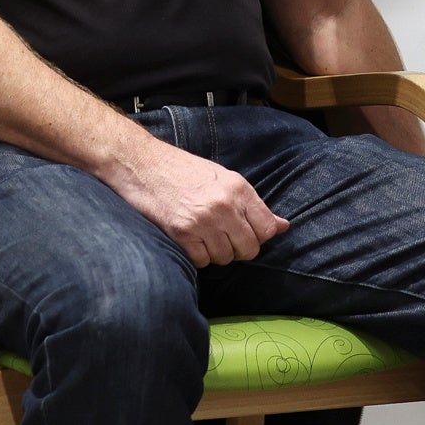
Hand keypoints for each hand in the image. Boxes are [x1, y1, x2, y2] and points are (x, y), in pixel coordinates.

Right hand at [103, 131, 289, 266]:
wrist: (142, 163)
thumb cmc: (182, 170)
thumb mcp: (223, 178)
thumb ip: (253, 205)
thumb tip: (283, 226)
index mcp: (239, 188)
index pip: (268, 229)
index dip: (258, 236)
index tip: (245, 233)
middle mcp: (225, 205)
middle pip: (249, 249)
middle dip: (238, 248)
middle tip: (222, 237)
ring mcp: (203, 220)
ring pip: (225, 258)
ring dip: (215, 252)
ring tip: (202, 234)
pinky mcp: (182, 233)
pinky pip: (202, 261)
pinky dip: (197, 256)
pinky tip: (189, 239)